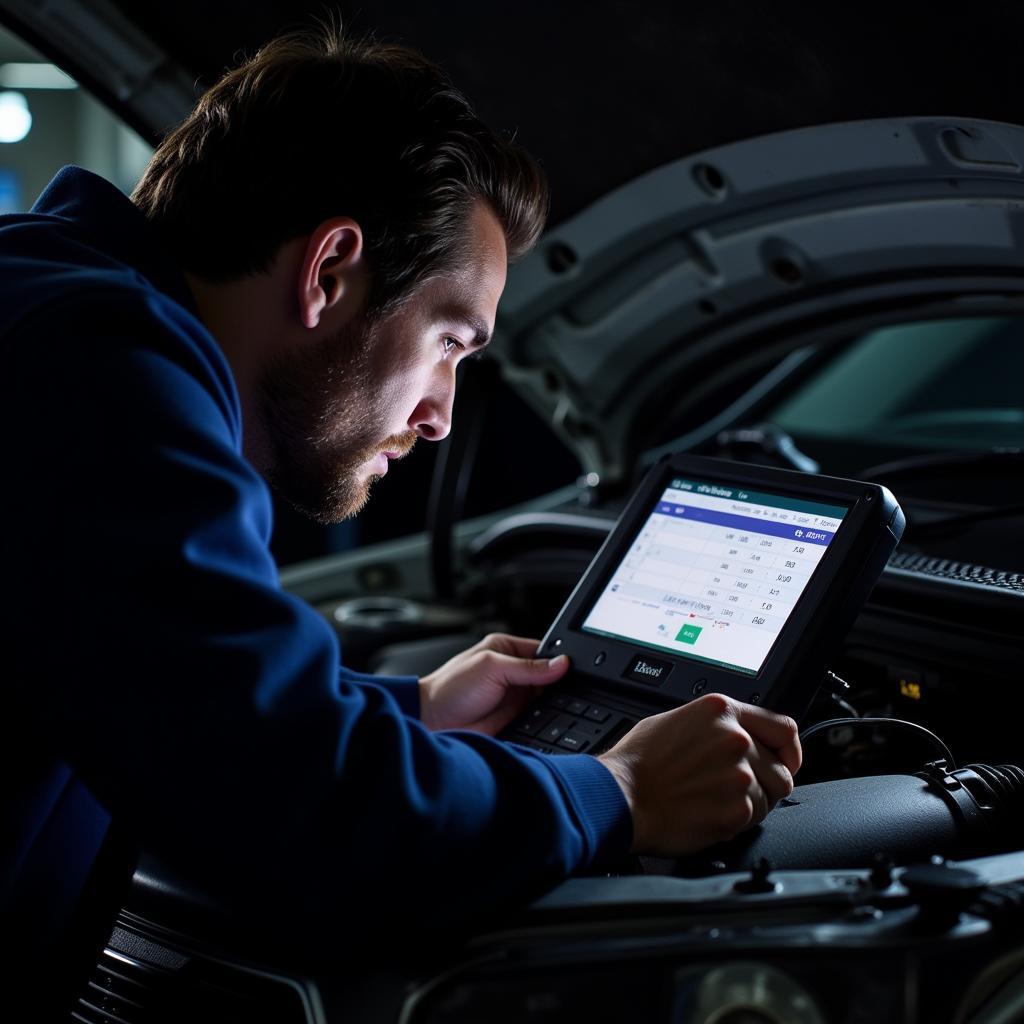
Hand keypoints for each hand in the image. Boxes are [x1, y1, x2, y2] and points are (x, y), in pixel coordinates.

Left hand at [419, 633, 569, 733]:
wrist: (432, 722)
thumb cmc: (450, 688)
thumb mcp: (492, 668)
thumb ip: (528, 667)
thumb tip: (561, 664)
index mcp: (507, 649)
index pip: (545, 651)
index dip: (561, 660)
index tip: (575, 670)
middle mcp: (514, 671)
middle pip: (550, 675)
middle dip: (560, 683)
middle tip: (572, 690)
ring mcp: (516, 696)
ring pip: (548, 698)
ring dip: (554, 703)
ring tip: (560, 706)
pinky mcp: (516, 719)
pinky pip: (540, 719)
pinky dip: (547, 721)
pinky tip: (551, 722)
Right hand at [598, 693, 801, 855]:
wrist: (620, 796)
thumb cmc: (637, 763)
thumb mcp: (676, 721)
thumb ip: (716, 726)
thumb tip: (740, 736)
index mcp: (721, 712)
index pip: (783, 726)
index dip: (790, 749)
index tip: (786, 760)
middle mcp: (735, 738)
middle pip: (781, 768)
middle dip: (764, 782)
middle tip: (735, 790)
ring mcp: (739, 774)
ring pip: (771, 796)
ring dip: (751, 803)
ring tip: (716, 801)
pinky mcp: (737, 808)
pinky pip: (755, 819)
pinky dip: (736, 821)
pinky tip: (709, 813)